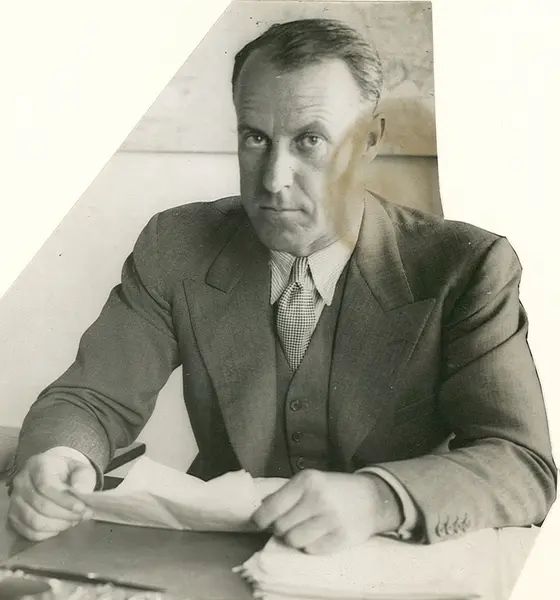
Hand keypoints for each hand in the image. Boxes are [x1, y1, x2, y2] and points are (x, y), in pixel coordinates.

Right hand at [8, 451, 96, 540]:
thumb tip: (81, 491)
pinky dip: (49, 533)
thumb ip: (84, 477)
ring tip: (74, 521)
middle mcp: (21, 482)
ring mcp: (14, 501)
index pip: (46, 485)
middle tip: (83, 516)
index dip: (65, 500)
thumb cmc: (67, 472)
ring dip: (58, 525)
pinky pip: (29, 532)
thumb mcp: (80, 467)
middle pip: (40, 505)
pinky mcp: (13, 517)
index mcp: (37, 465)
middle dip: (65, 514)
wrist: (52, 474)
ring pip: (34, 521)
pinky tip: (62, 526)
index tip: (82, 507)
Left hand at [252, 470, 401, 553]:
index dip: (260, 519)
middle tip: (290, 523)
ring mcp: (331, 519)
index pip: (271, 507)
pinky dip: (311, 546)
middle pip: (280, 527)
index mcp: (306, 480)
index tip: (259, 522)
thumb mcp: (310, 480)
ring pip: (294, 541)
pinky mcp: (341, 537)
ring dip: (295, 539)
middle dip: (281, 528)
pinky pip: (311, 550)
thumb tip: (260, 510)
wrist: (371, 497)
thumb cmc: (333, 489)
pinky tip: (320, 534)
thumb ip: (285, 493)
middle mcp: (318, 498)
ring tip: (305, 529)